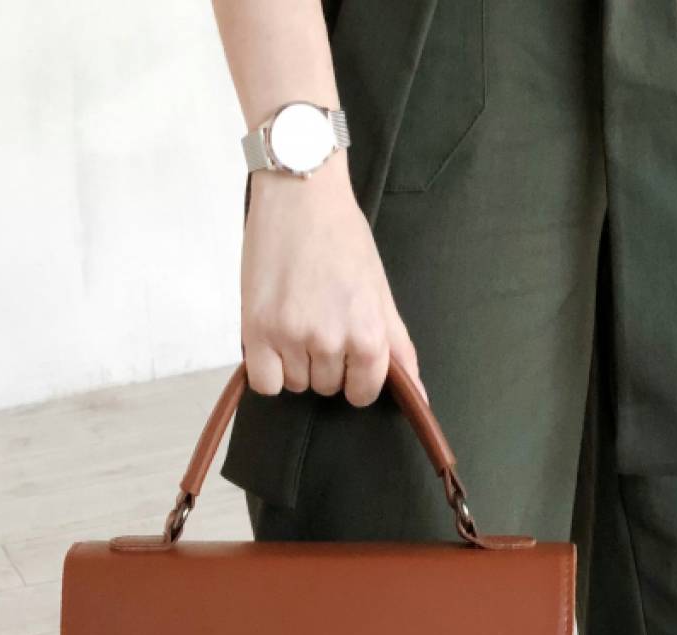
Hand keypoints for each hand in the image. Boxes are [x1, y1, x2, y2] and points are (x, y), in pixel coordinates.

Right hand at [241, 162, 422, 406]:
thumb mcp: (380, 292)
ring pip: (295, 384)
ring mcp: (292, 338)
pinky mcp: (257, 330)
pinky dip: (268, 369)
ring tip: (294, 317)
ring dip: (294, 362)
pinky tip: (273, 337)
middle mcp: (330, 342)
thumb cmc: (342, 237)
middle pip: (326, 387)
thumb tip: (419, 397)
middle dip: (323, 362)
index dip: (353, 374)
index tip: (345, 347)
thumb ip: (398, 347)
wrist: (301, 194)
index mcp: (368, 336)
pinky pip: (266, 383)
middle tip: (317, 317)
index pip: (362, 393)